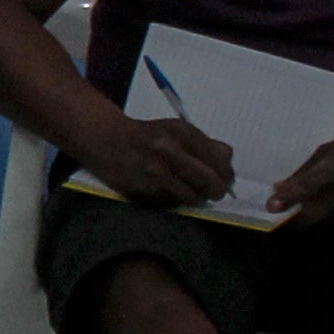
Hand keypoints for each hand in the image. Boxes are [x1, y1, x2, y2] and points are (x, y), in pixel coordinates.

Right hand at [74, 113, 235, 207]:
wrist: (106, 140)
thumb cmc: (148, 136)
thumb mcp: (177, 130)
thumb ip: (205, 144)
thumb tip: (228, 161)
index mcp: (182, 132)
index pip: (220, 160)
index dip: (227, 174)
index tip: (224, 179)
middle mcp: (170, 150)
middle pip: (212, 183)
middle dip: (217, 191)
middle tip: (213, 192)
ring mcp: (157, 172)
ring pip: (194, 197)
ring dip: (196, 198)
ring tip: (190, 191)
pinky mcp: (145, 189)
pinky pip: (174, 202)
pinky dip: (176, 200)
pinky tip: (169, 191)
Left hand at [268, 130, 333, 228]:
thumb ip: (308, 169)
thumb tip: (282, 186)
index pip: (306, 188)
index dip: (286, 199)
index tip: (269, 205)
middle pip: (311, 215)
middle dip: (292, 217)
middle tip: (278, 212)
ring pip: (322, 220)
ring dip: (309, 216)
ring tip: (300, 205)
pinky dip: (327, 213)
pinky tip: (328, 202)